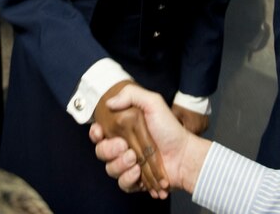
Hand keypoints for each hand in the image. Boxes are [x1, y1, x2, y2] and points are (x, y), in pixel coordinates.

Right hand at [91, 85, 211, 196]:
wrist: (184, 153)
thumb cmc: (169, 128)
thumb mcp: (153, 103)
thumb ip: (131, 95)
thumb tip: (109, 103)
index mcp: (123, 130)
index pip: (99, 133)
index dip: (95, 134)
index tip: (100, 132)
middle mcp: (122, 148)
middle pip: (101, 152)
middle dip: (109, 150)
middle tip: (124, 146)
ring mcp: (128, 165)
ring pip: (110, 169)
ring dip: (120, 164)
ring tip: (136, 161)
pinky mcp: (135, 181)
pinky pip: (122, 184)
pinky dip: (129, 179)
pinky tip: (138, 172)